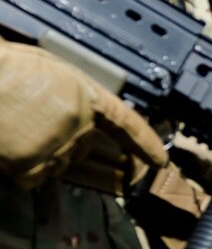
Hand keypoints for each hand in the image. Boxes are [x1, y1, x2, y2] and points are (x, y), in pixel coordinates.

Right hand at [0, 43, 165, 188]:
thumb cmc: (7, 68)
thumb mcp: (50, 69)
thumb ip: (72, 94)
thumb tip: (81, 116)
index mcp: (86, 96)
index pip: (127, 124)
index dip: (145, 144)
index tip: (159, 161)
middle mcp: (78, 123)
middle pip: (82, 149)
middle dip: (62, 144)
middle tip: (31, 125)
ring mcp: (55, 144)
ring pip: (57, 167)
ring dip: (39, 157)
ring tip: (15, 131)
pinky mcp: (30, 163)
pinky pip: (32, 180)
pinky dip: (20, 171)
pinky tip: (7, 148)